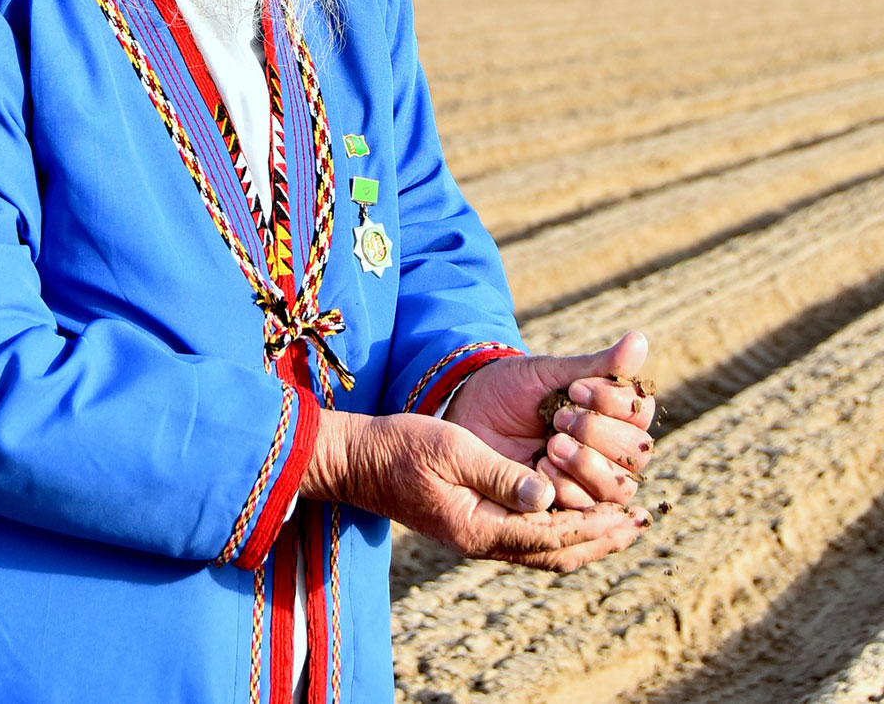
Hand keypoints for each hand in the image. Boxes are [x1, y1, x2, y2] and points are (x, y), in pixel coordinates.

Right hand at [300, 407, 649, 571]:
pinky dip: (559, 531)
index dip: (594, 524)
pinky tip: (570, 514)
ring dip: (585, 537)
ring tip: (619, 523)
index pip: (552, 535)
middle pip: (555, 553)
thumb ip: (501, 474)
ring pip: (544, 551)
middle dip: (601, 538)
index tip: (631, 511)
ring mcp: (476, 536)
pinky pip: (526, 539)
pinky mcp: (471, 524)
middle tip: (641, 523)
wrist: (359, 460)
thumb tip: (548, 496)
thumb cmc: (401, 447)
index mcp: (480, 527)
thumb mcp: (452, 449)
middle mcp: (482, 541)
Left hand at [444, 330, 655, 509]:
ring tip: (552, 445)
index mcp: (612, 415)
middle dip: (599, 434)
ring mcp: (591, 482)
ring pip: (618, 488)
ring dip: (586, 464)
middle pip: (635, 454)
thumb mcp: (550, 373)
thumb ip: (597, 365)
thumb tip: (641, 339)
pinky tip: (541, 469)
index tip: (575, 389)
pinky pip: (587, 510)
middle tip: (559, 419)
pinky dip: (567, 489)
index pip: (639, 413)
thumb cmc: (512, 388)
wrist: (468, 414)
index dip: (612, 402)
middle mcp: (610, 452)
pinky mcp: (567, 506)